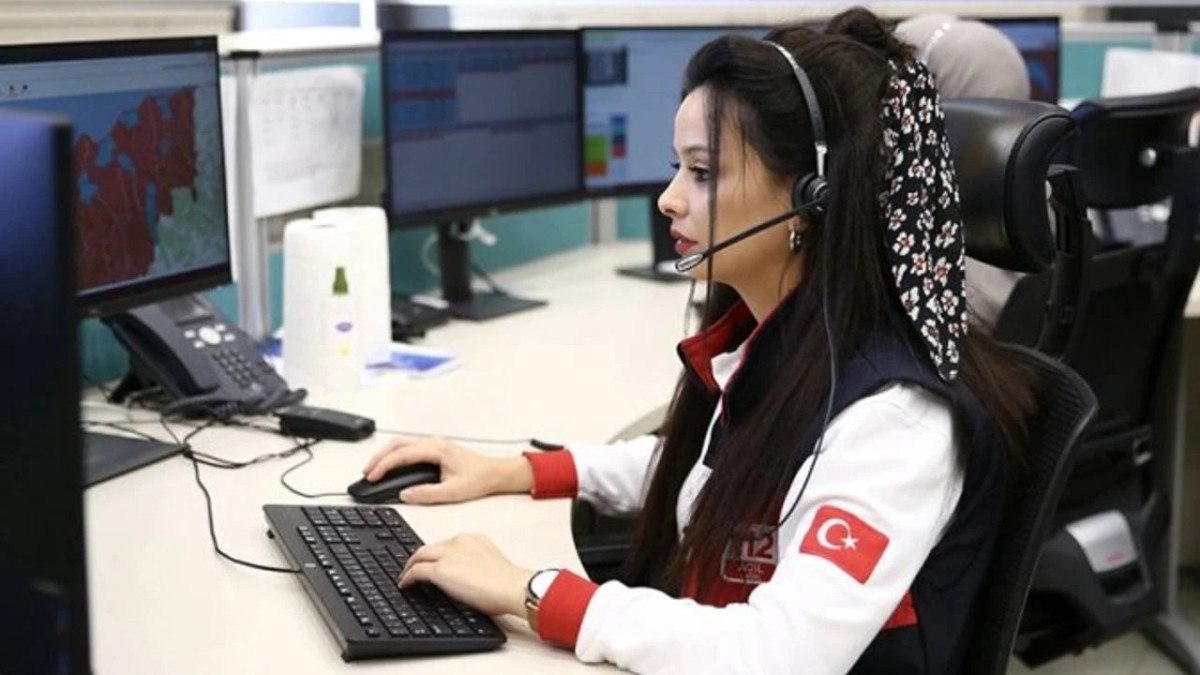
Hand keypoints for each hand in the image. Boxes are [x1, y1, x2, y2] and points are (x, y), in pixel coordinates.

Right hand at [362, 437, 532, 503]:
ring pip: (402, 444)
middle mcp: (434, 443)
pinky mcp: (435, 450)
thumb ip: (428, 493)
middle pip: (398, 444)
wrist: (496, 473)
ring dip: (385, 455)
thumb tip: (405, 494)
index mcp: (437, 449)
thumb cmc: (480, 479)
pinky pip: (409, 448)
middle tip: (366, 473)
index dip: (384, 465)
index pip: (402, 454)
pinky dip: (395, 455)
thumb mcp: (453, 491)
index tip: (371, 476)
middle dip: (378, 457)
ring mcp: (434, 445)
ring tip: (373, 470)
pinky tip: (390, 467)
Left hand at [399, 533, 533, 616]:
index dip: (436, 555)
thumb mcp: (490, 565)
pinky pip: (416, 571)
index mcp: (473, 539)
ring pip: (420, 556)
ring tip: (405, 576)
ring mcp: (448, 554)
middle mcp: (459, 541)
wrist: (511, 587)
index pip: (446, 544)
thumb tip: (465, 580)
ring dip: (410, 566)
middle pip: (430, 548)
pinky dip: (407, 578)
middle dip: (419, 558)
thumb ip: (475, 565)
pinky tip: (405, 585)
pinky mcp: (439, 570)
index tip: (431, 562)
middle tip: (412, 568)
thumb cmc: (508, 583)